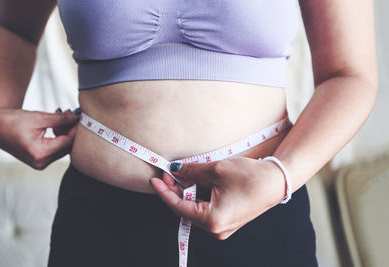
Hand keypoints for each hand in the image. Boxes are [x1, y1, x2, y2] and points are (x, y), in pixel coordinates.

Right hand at [0, 107, 80, 169]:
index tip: (80, 116)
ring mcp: (40, 164)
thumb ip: (61, 119)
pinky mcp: (39, 161)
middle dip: (71, 130)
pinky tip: (55, 125)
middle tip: (71, 113)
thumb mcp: (39, 117)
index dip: (76, 129)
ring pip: (62, 149)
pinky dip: (58, 138)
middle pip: (66, 147)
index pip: (67, 142)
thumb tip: (78, 117)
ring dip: (65, 133)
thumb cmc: (14, 120)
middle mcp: (40, 163)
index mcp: (39, 153)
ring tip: (60, 116)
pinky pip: (55, 150)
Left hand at [150, 156, 286, 239]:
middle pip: (184, 210)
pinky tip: (192, 183)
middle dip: (173, 191)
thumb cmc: (250, 177)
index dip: (163, 192)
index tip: (154, 180)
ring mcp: (221, 228)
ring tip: (180, 175)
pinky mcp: (226, 221)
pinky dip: (196, 197)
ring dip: (185, 193)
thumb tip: (174, 170)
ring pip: (193, 210)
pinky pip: (204, 210)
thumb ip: (191, 171)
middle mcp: (215, 229)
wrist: (277, 181)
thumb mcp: (216, 169)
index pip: (177, 207)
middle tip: (167, 173)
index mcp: (211, 220)